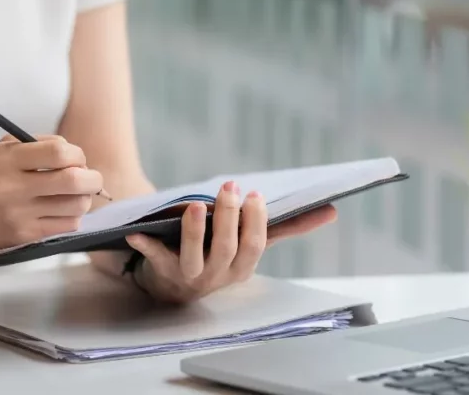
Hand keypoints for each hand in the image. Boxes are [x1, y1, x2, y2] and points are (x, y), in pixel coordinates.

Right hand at [0, 135, 102, 255]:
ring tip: (74, 195)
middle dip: (92, 178)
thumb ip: (38, 145)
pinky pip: (66, 226)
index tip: (77, 159)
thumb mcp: (1, 151)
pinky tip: (60, 211)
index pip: (60, 152)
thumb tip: (77, 156)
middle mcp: (13, 187)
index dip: (78, 154)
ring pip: (75, 206)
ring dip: (84, 199)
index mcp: (7, 159)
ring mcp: (19, 215)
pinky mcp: (24, 237)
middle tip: (90, 178)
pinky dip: (71, 216)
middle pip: (74, 181)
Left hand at [124, 181, 336, 303]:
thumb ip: (286, 228)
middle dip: (229, 218)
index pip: (255, 246)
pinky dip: (146, 245)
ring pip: (194, 257)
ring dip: (195, 231)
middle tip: (229, 186)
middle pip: (227, 249)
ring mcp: (189, 275)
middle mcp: (218, 275)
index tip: (256, 195)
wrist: (174, 282)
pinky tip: (137, 231)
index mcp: (242, 267)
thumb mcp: (250, 242)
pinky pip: (154, 259)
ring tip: (196, 205)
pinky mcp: (161, 271)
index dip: (256, 222)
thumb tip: (331, 212)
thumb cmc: (218, 252)